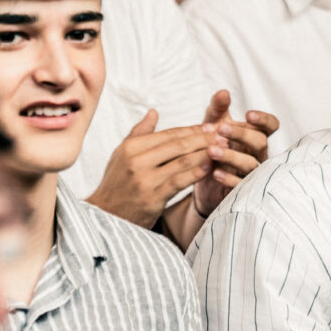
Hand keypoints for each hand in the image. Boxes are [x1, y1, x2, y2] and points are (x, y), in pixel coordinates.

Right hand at [86, 109, 215, 227]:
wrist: (105, 218)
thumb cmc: (116, 184)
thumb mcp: (122, 155)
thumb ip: (139, 133)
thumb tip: (154, 112)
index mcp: (131, 147)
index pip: (169, 134)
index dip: (193, 129)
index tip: (212, 126)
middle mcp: (136, 160)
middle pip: (178, 144)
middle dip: (204, 138)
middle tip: (225, 134)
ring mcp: (144, 179)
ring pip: (182, 161)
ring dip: (205, 153)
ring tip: (224, 148)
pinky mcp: (153, 197)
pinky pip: (180, 181)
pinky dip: (196, 172)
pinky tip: (210, 167)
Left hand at [192, 91, 280, 215]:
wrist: (200, 179)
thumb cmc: (213, 145)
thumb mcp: (213, 124)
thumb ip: (218, 109)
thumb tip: (223, 92)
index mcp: (254, 135)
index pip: (271, 126)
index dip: (264, 120)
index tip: (248, 114)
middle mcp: (257, 153)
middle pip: (261, 142)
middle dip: (241, 134)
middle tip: (220, 128)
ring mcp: (251, 173)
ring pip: (251, 165)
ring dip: (232, 156)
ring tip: (212, 150)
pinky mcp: (241, 190)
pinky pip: (241, 186)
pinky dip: (229, 179)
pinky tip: (215, 172)